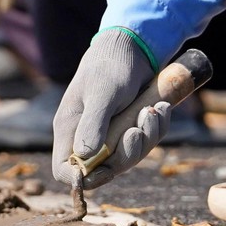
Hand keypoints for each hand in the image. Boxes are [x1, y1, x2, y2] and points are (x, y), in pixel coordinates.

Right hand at [51, 30, 158, 191]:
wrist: (132, 47)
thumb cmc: (110, 65)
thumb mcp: (103, 93)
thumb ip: (93, 124)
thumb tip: (85, 157)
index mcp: (70, 128)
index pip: (64, 169)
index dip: (81, 178)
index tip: (106, 169)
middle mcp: (87, 135)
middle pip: (103, 168)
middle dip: (128, 153)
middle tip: (139, 128)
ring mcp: (109, 133)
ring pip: (128, 156)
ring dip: (147, 137)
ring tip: (153, 110)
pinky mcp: (128, 128)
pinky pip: (144, 142)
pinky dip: (156, 128)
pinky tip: (161, 108)